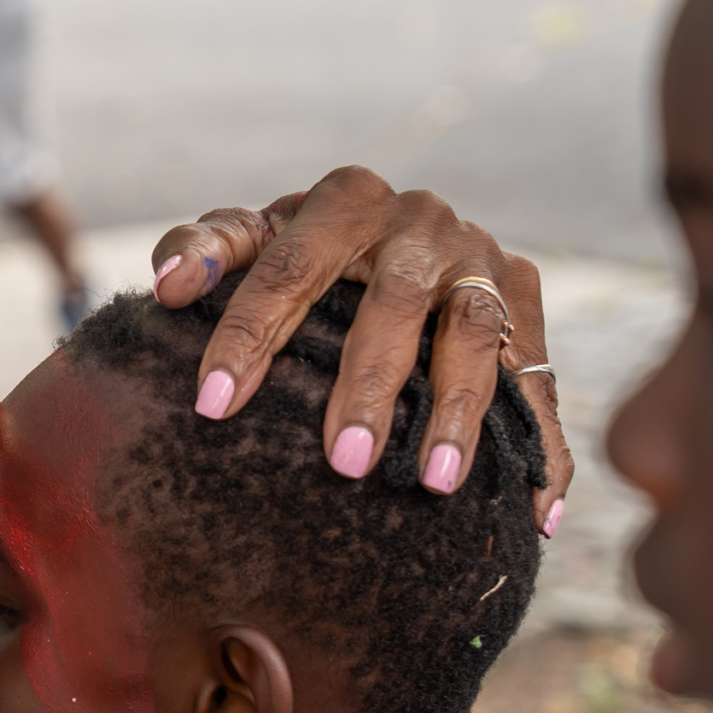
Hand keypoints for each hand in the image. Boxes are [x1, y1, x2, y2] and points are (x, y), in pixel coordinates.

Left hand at [154, 166, 574, 529]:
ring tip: (437, 483)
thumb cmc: (296, 252)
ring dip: (460, 412)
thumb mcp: (248, 239)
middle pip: (398, 301)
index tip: (214, 404)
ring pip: (480, 333)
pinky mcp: (528, 300)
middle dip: (370, 383)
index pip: (290, 266)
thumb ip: (202, 248)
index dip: (249, 333)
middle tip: (343, 461)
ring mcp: (482, 259)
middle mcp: (422, 221)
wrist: (386, 235)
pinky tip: (538, 513)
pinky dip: (543, 445)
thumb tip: (169, 284)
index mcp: (346, 199)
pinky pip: (541, 378)